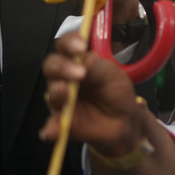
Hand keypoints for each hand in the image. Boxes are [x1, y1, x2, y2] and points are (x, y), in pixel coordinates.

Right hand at [41, 32, 142, 155]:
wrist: (124, 118)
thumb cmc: (114, 89)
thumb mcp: (111, 74)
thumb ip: (96, 68)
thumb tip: (82, 62)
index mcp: (76, 61)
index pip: (65, 46)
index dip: (69, 43)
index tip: (81, 46)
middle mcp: (63, 78)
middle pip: (52, 67)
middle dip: (63, 67)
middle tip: (79, 73)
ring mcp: (60, 100)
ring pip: (51, 94)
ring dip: (57, 92)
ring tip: (65, 91)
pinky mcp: (61, 122)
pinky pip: (52, 126)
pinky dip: (51, 128)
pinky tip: (51, 131)